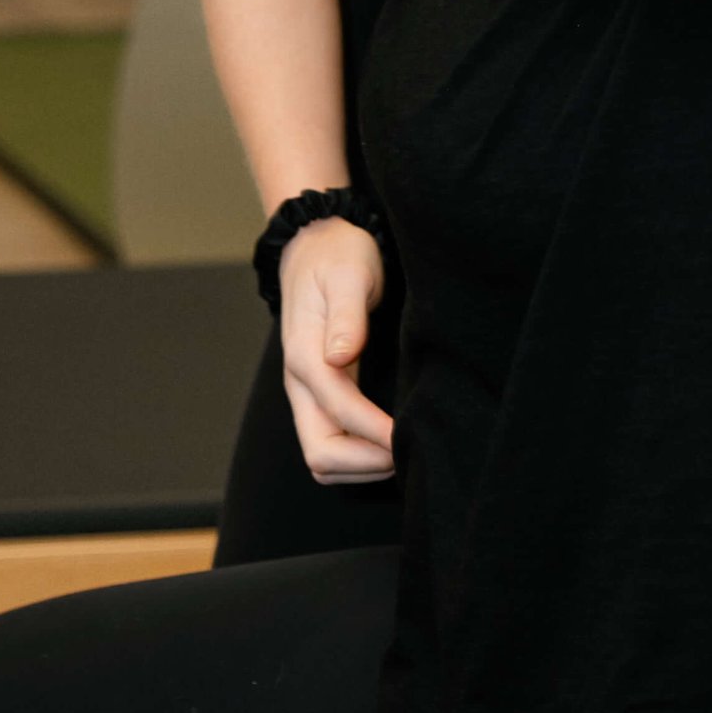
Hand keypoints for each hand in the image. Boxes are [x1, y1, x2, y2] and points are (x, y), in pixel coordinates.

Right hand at [277, 217, 394, 485]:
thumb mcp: (349, 273)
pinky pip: (330, 444)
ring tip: (405, 454)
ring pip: (322, 458)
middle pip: (319, 453)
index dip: (375, 432)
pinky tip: (389, 446)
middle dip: (365, 463)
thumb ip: (346, 315)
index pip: (339, 409)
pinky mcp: (319, 396)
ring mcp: (306, 393)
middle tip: (409, 454)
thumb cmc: (339, 255)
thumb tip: (340, 356)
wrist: (317, 244)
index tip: (411, 438)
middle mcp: (300, 382)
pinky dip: (357, 459)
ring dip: (361, 468)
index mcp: (305, 354)